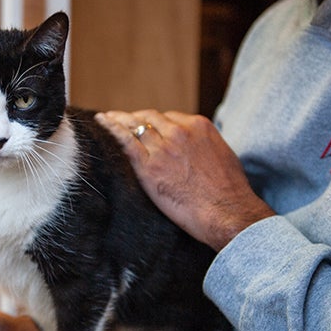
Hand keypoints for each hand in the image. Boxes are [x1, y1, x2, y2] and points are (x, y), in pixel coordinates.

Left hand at [96, 110, 274, 250]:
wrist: (226, 212)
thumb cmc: (229, 192)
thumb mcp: (223, 156)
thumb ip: (205, 146)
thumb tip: (198, 149)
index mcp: (199, 126)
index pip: (169, 118)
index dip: (155, 123)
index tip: (146, 127)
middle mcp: (180, 131)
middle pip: (150, 118)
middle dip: (136, 119)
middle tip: (122, 121)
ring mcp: (163, 147)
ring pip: (135, 125)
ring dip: (119, 120)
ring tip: (106, 118)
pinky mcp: (149, 166)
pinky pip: (124, 140)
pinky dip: (111, 128)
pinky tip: (102, 123)